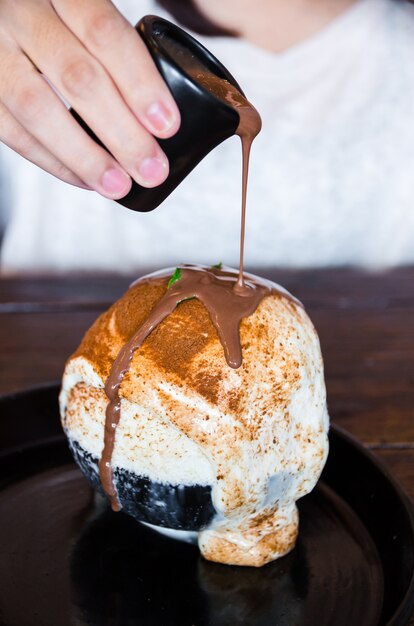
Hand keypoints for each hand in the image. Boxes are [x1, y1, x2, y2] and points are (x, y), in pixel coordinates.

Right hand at [0, 0, 180, 197]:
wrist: (4, 17)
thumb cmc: (56, 21)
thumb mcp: (83, 12)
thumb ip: (115, 45)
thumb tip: (162, 116)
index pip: (104, 32)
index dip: (140, 83)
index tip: (167, 125)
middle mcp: (23, 13)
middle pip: (78, 77)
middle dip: (122, 133)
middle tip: (151, 169)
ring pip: (38, 107)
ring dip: (85, 156)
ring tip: (118, 186)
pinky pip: (12, 131)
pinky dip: (51, 161)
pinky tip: (83, 179)